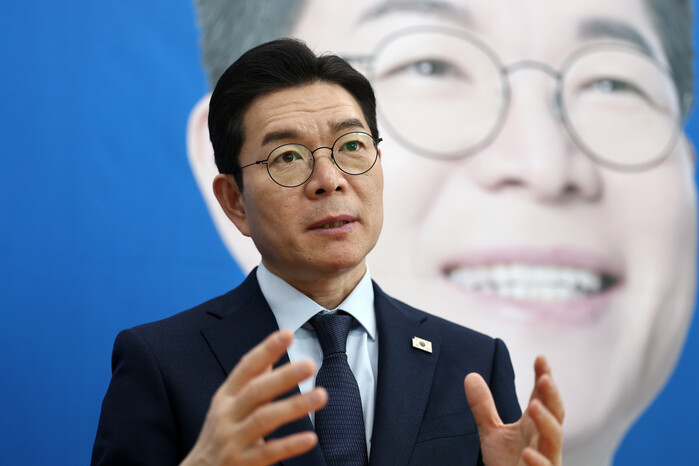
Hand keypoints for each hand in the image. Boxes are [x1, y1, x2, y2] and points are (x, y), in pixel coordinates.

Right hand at [181, 329, 327, 465]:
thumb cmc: (218, 437)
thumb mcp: (228, 407)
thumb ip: (249, 384)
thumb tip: (270, 359)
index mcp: (225, 397)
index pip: (246, 368)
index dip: (266, 350)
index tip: (288, 333)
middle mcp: (227, 416)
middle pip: (256, 391)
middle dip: (283, 376)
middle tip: (310, 364)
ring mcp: (233, 440)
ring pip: (263, 419)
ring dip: (294, 405)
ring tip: (321, 395)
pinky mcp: (242, 464)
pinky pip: (268, 452)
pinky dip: (290, 445)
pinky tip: (311, 438)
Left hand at [464, 355, 563, 465]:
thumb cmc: (508, 465)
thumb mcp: (492, 433)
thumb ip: (483, 406)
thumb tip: (471, 376)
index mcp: (534, 425)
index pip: (542, 397)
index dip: (544, 377)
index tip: (541, 358)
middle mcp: (543, 440)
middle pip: (555, 414)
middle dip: (552, 396)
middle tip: (545, 379)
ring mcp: (545, 459)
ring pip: (554, 439)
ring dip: (546, 422)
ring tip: (533, 405)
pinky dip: (539, 462)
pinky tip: (529, 453)